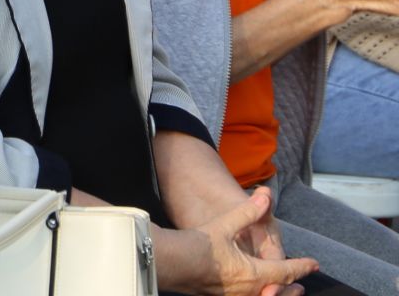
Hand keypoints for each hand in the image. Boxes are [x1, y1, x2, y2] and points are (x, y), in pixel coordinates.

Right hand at [158, 187, 316, 295]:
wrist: (169, 263)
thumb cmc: (197, 246)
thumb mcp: (224, 226)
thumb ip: (247, 213)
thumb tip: (265, 196)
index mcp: (254, 273)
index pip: (286, 271)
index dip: (302, 267)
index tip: (314, 264)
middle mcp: (248, 290)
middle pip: (278, 291)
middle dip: (291, 289)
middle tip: (301, 286)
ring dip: (274, 293)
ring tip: (277, 290)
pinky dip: (257, 294)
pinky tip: (252, 290)